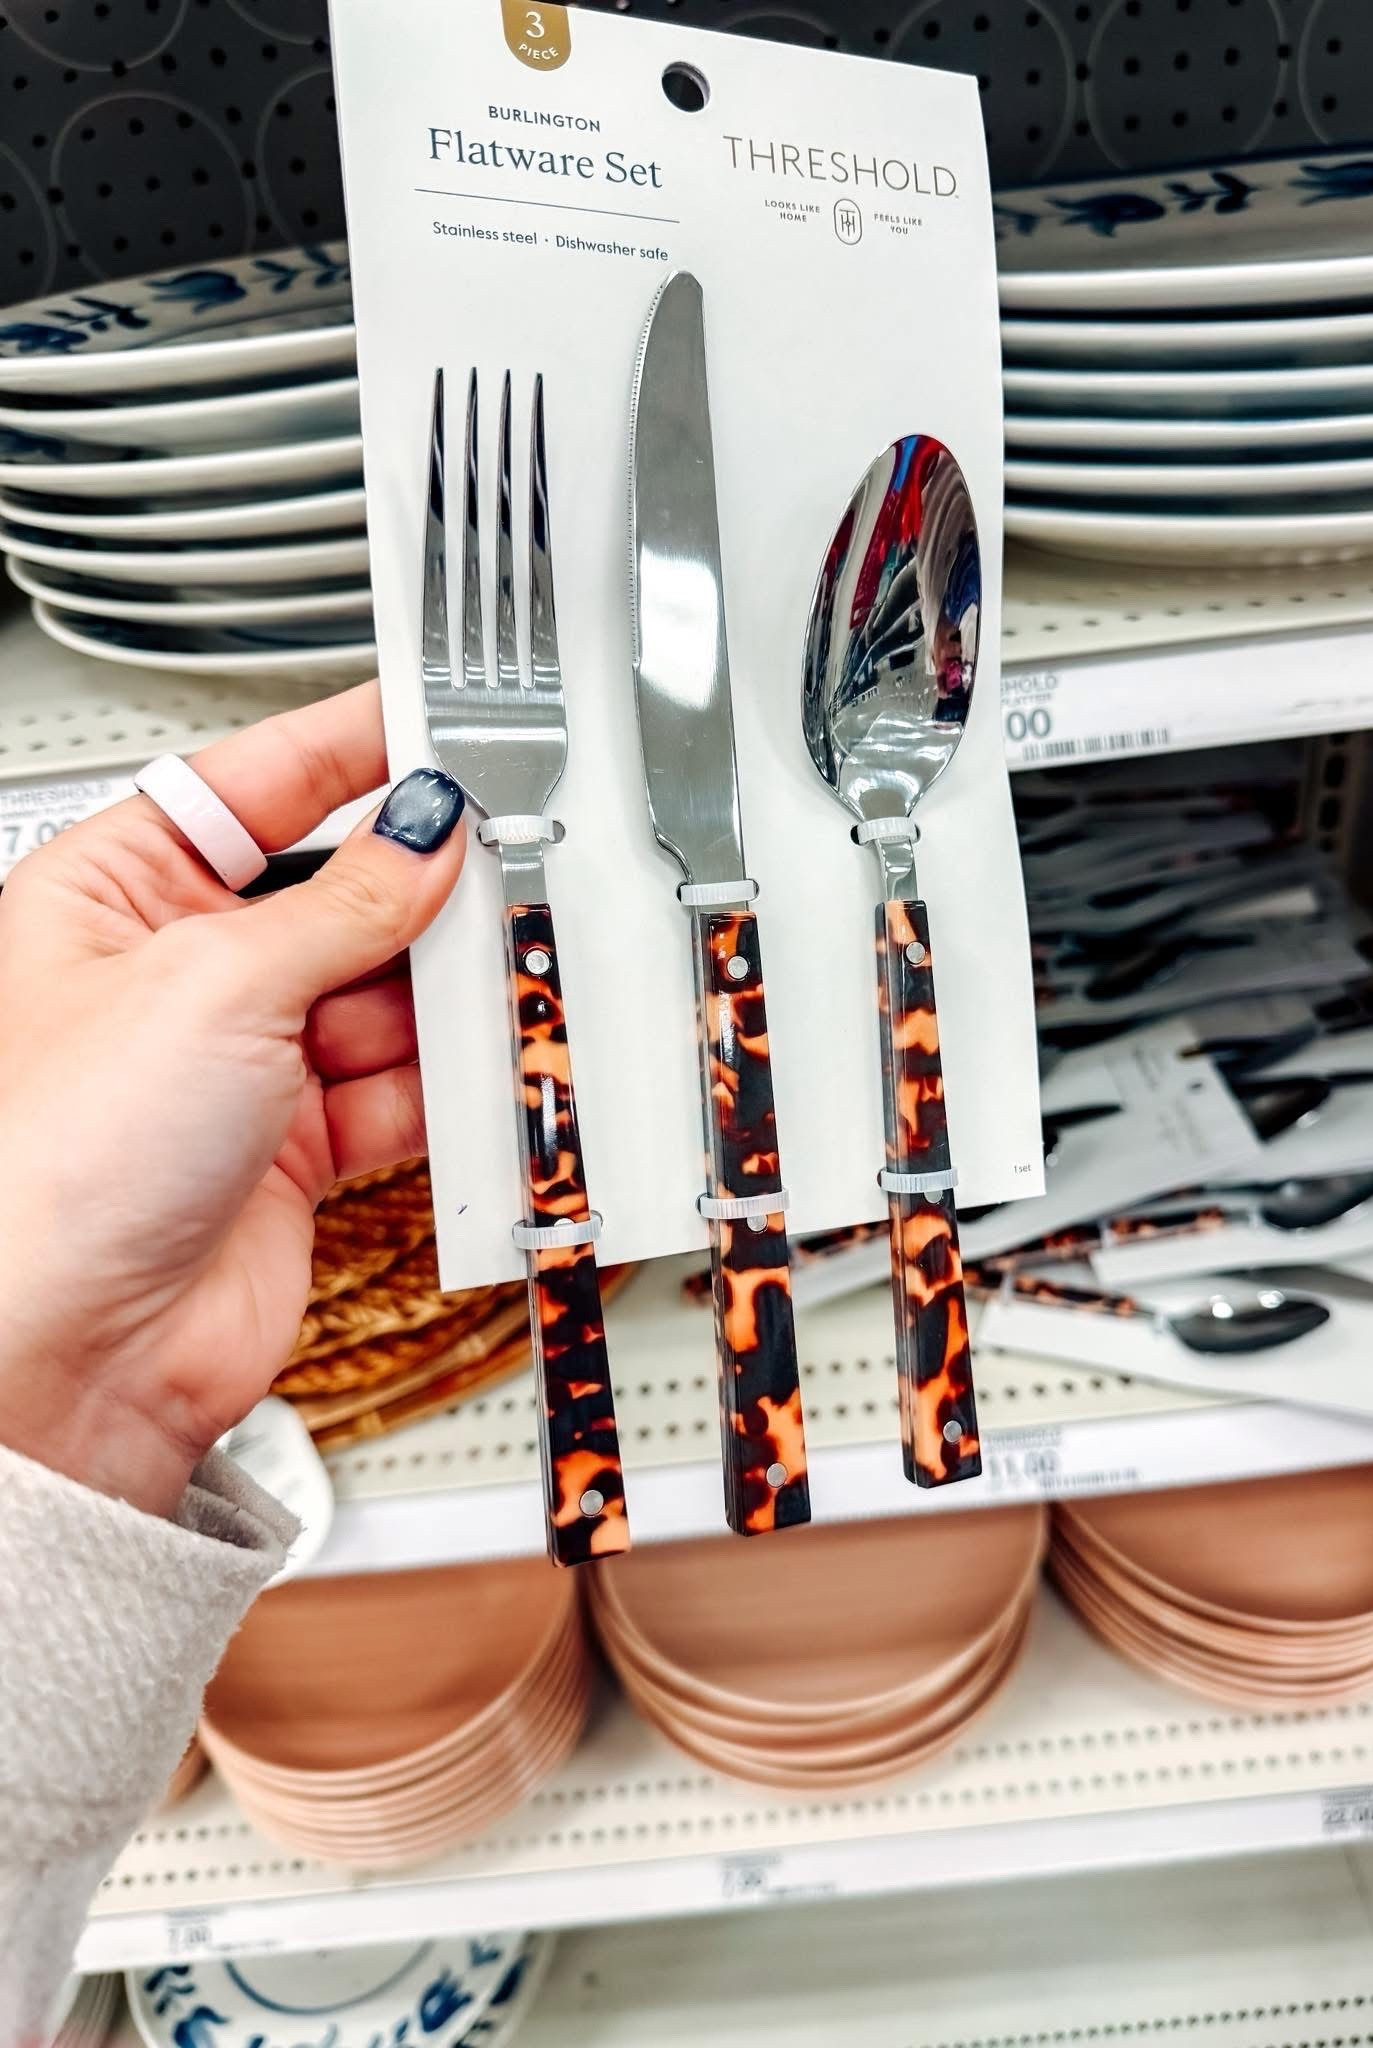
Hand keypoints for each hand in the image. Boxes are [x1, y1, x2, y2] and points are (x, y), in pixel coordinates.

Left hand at [0, 683, 466, 1517]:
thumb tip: (427, 833)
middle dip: (415, 889)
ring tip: (497, 976)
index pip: (251, 785)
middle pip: (333, 893)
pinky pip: (396, 1092)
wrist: (63, 1361)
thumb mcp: (215, 984)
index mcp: (113, 893)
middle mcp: (177, 974)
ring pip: (379, 997)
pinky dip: (445, 1084)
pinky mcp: (295, 1150)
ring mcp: (240, 1065)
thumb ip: (344, 904)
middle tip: (502, 861)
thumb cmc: (50, 1164)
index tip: (434, 722)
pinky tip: (478, 1064)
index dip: (345, 748)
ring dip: (440, 995)